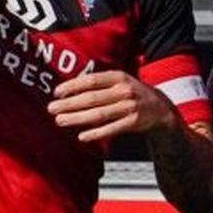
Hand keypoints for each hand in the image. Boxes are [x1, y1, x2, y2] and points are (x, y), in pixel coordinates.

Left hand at [48, 70, 178, 143]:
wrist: (160, 108)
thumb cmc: (131, 93)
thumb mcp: (119, 81)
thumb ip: (99, 84)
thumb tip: (68, 90)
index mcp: (118, 77)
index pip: (91, 80)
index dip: (73, 86)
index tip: (56, 92)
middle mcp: (124, 90)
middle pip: (92, 98)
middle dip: (69, 104)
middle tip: (51, 109)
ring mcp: (130, 107)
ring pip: (99, 114)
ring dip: (77, 118)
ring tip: (60, 121)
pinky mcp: (134, 122)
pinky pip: (111, 129)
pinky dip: (96, 133)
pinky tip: (82, 136)